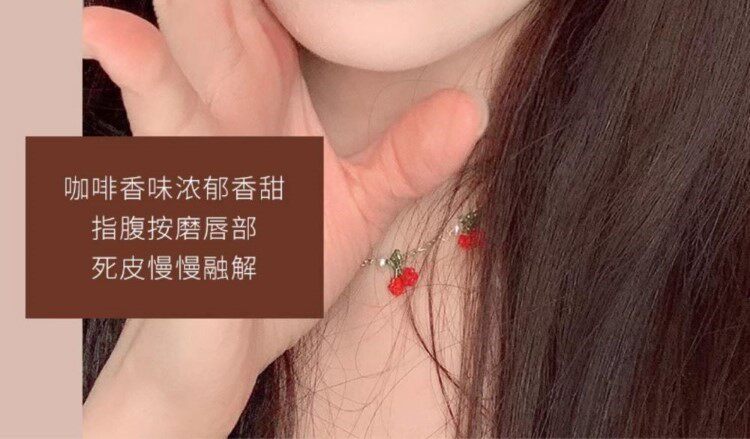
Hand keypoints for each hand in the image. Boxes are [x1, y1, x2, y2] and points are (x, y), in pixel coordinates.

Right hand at [81, 1, 487, 436]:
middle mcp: (227, 108)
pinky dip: (140, 79)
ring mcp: (190, 147)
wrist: (222, 349)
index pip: (276, 9)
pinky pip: (153, 129)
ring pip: (185, 55)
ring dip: (187, 8)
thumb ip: (403, 159)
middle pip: (225, 17)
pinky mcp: (164, 193)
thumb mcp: (356, 210)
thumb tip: (468, 109)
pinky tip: (111, 34)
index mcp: (271, 98)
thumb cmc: (276, 274)